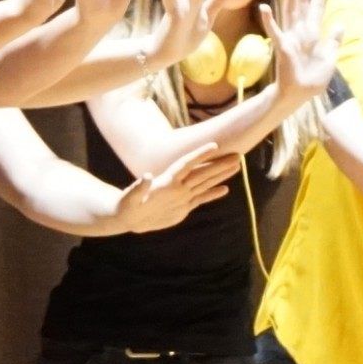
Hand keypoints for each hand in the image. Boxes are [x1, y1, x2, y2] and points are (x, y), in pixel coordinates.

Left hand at [110, 151, 237, 232]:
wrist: (126, 217)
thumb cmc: (125, 206)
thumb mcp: (129, 198)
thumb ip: (138, 188)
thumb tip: (146, 176)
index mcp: (166, 181)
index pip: (186, 165)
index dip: (199, 155)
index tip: (214, 145)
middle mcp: (177, 186)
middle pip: (202, 172)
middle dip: (219, 164)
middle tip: (237, 155)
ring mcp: (181, 196)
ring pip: (205, 183)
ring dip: (220, 175)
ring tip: (236, 166)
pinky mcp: (183, 207)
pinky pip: (201, 198)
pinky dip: (213, 194)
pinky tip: (225, 189)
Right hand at [271, 0, 347, 107]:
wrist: (299, 94)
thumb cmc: (313, 79)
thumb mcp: (329, 59)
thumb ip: (333, 42)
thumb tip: (340, 25)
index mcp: (313, 34)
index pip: (317, 8)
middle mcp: (301, 31)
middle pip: (303, 2)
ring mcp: (290, 36)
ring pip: (290, 9)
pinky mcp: (282, 46)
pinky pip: (274, 31)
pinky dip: (269, 20)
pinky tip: (264, 7)